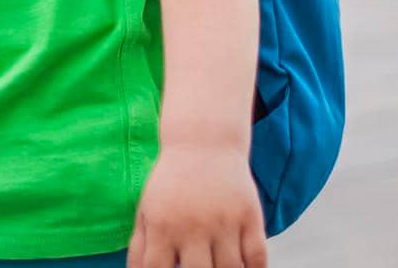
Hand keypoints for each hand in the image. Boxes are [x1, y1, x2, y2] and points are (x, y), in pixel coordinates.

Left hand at [127, 143, 266, 267]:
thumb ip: (139, 247)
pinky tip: (244, 267)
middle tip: (198, 266)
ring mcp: (224, 222)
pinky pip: (258, 258)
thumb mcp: (147, 209)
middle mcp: (193, 225)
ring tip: (218, 263)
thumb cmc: (172, 182)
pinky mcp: (249, 216)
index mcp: (162, 226)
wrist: (203, 142)